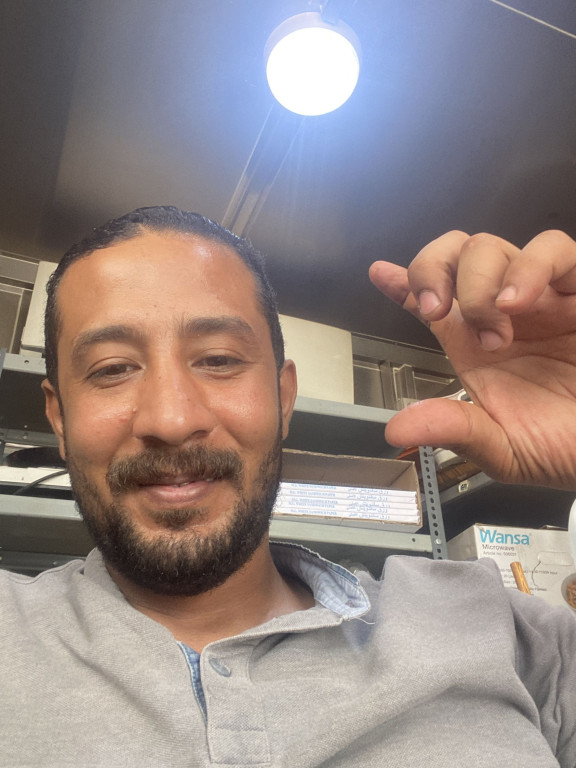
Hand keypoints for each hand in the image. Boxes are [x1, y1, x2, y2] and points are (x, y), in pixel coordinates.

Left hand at [369, 230, 575, 489]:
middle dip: (430, 269)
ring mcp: (541, 297)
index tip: (380, 273)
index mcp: (472, 343)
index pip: (430, 298)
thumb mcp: (503, 449)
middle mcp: (500, 312)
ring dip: (477, 278)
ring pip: (491, 247)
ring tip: (492, 321)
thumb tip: (396, 428)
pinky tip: (515, 302)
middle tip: (434, 310)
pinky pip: (556, 251)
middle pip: (453, 256)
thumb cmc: (564, 446)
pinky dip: (528, 267)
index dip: (404, 281)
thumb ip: (454, 430)